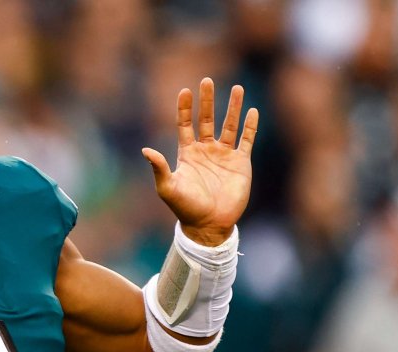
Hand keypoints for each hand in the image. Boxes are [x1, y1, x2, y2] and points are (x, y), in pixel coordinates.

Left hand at [143, 78, 258, 244]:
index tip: (184, 90)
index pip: (185, 124)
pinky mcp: (241, 163)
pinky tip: (252, 111)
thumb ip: (159, 168)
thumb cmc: (185, 208)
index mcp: (187, 153)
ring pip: (229, 125)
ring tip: (236, 87)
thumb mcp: (168, 188)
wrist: (209, 224)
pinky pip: (247, 140)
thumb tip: (145, 150)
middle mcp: (206, 150)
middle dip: (207, 101)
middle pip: (206, 119)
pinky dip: (250, 126)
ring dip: (232, 107)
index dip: (184, 108)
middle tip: (207, 81)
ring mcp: (224, 155)